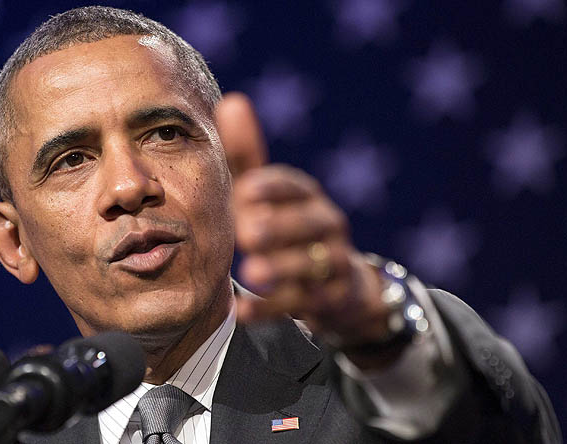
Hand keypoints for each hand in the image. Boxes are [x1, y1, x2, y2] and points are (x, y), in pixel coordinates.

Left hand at [216, 93, 393, 352]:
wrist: (334, 282)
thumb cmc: (285, 227)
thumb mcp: (265, 193)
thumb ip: (245, 155)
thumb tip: (231, 101)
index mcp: (306, 195)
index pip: (294, 184)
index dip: (272, 187)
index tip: (247, 190)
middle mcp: (326, 224)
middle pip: (308, 223)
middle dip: (279, 227)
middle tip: (249, 232)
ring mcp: (332, 262)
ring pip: (311, 264)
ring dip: (281, 268)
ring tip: (252, 274)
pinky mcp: (330, 298)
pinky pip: (303, 303)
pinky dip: (273, 309)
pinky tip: (243, 312)